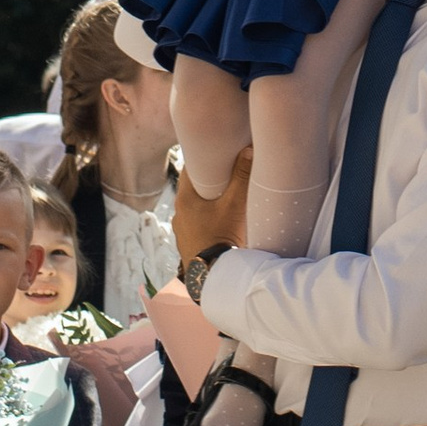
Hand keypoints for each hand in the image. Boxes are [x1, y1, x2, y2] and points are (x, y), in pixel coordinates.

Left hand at [172, 147, 251, 271]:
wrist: (214, 276)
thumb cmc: (222, 236)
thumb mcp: (235, 204)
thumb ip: (241, 176)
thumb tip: (247, 149)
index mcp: (185, 199)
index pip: (190, 169)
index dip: (204, 160)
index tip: (218, 155)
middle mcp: (179, 214)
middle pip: (193, 189)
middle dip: (209, 183)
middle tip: (228, 177)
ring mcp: (181, 232)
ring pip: (194, 210)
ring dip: (207, 204)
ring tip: (226, 202)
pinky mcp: (188, 246)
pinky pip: (196, 227)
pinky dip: (207, 222)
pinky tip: (221, 226)